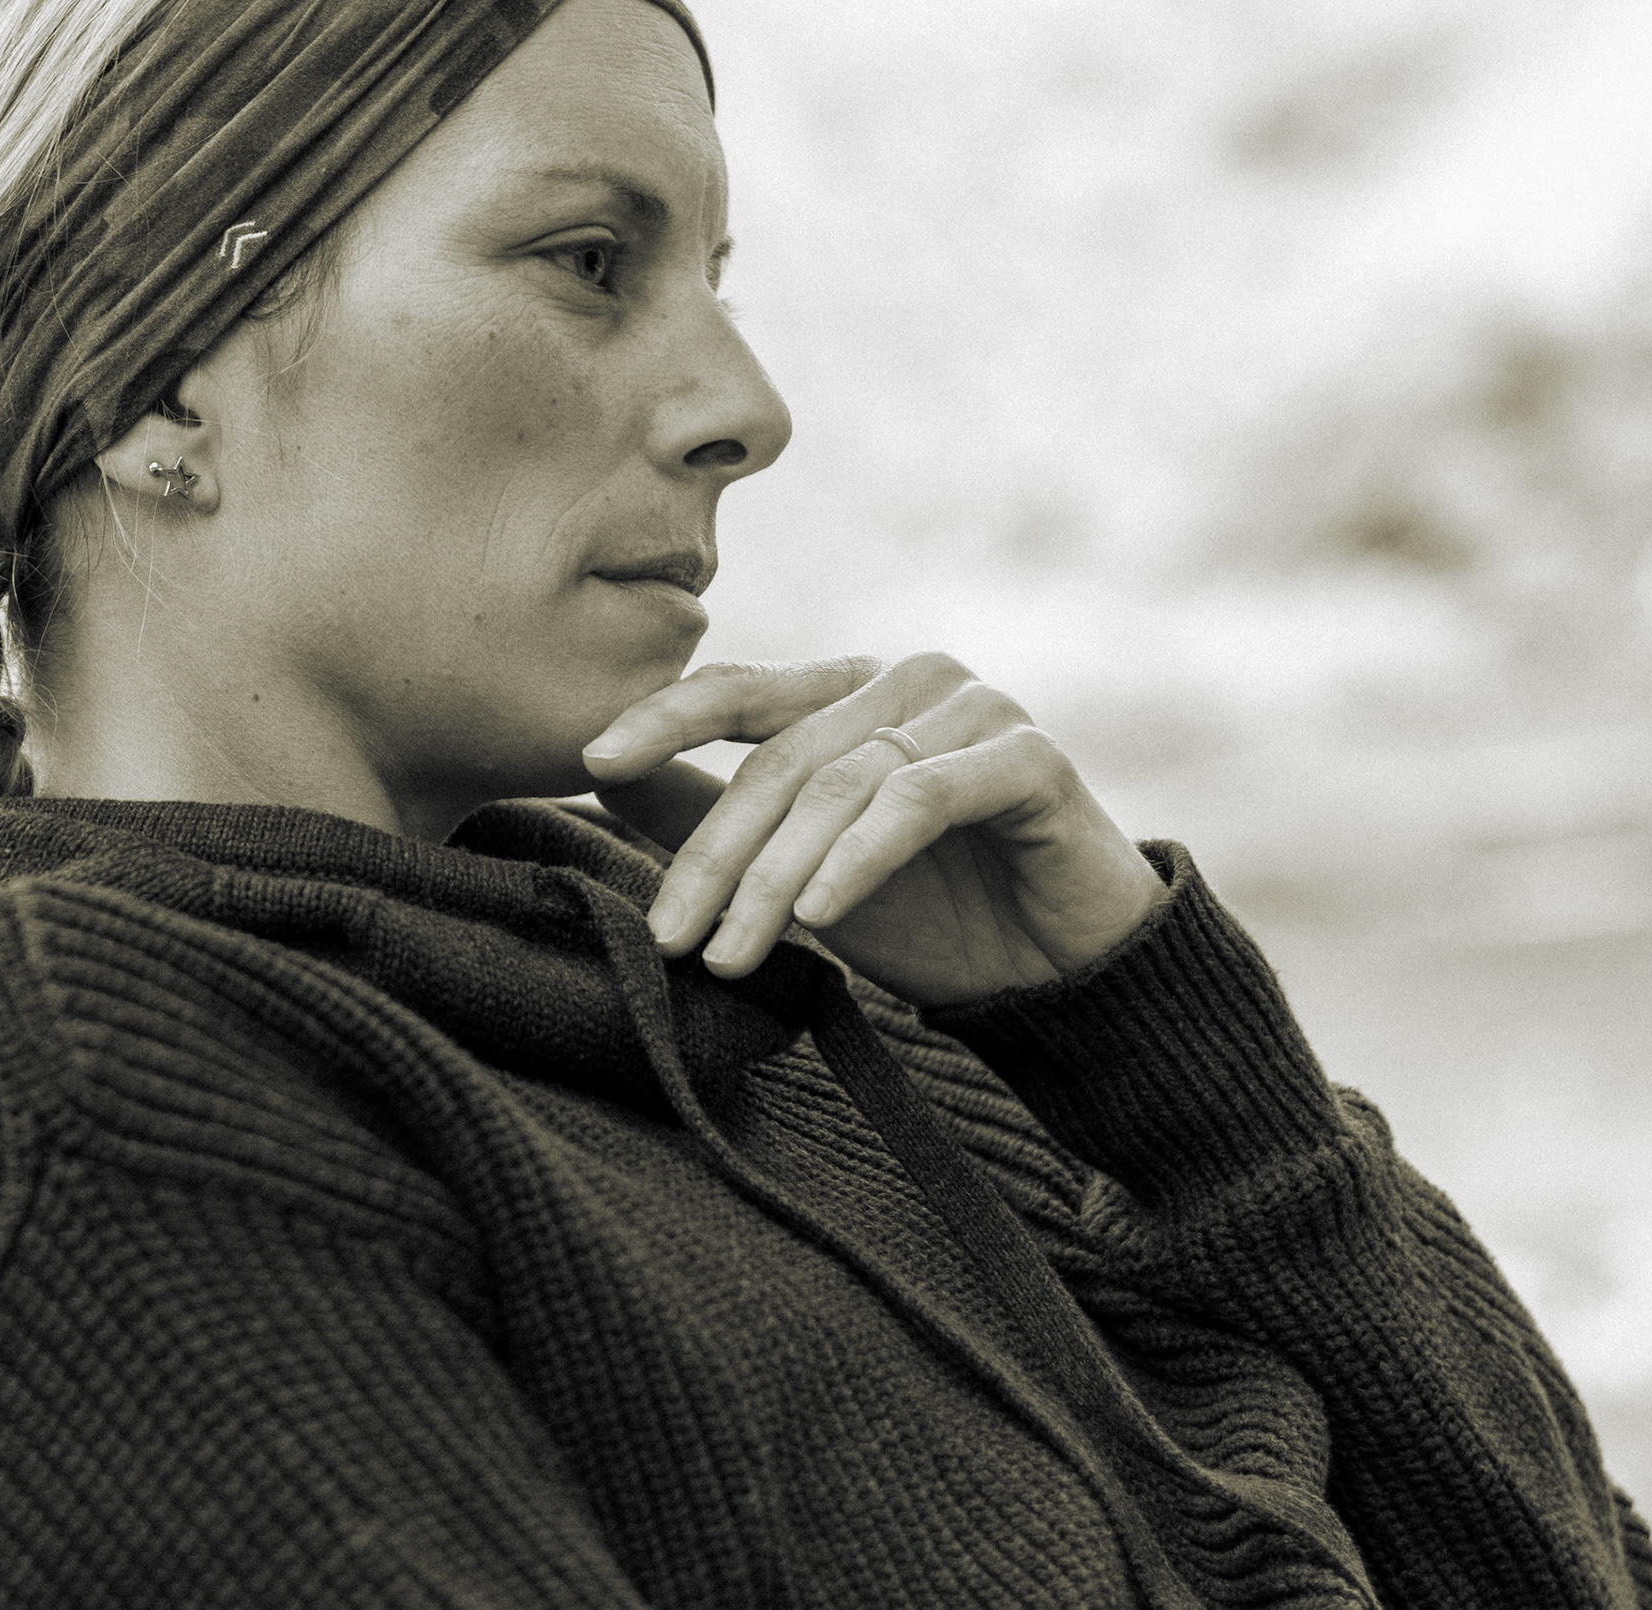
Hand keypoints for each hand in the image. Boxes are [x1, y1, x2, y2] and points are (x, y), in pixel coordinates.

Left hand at [581, 654, 1167, 1008]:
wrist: (1061, 973)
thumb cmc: (930, 914)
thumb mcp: (798, 870)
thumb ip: (710, 815)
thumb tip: (600, 776)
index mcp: (849, 689)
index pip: (738, 690)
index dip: (661, 719)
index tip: (590, 763)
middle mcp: (909, 678)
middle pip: (780, 756)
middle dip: (714, 854)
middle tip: (668, 936)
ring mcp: (974, 706)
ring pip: (841, 783)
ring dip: (775, 878)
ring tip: (729, 956)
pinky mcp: (1029, 756)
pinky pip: (920, 798)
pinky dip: (860, 857)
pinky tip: (820, 918)